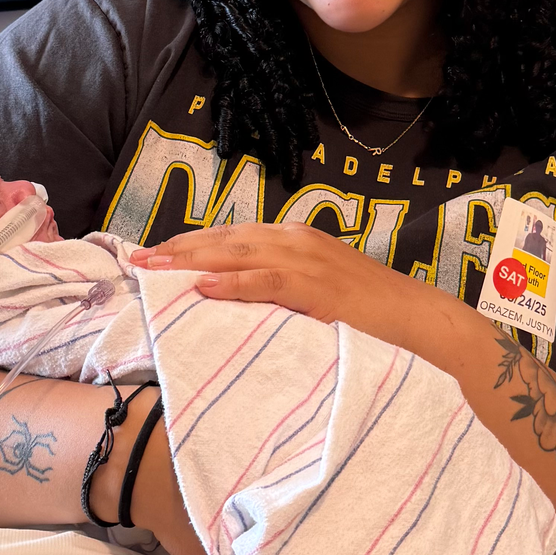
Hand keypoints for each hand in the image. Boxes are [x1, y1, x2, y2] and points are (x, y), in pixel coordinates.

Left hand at [130, 223, 414, 334]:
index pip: (231, 235)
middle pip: (226, 240)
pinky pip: (267, 282)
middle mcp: (296, 240)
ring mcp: (308, 261)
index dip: (190, 243)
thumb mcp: (316, 289)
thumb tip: (234, 296)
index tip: (154, 253)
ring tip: (155, 268)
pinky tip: (203, 288)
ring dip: (192, 260)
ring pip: (238, 254)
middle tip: (137, 259)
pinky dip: (233, 284)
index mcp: (295, 238)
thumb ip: (279, 285)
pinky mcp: (318, 288)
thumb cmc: (368, 312)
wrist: (418, 319)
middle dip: (179, 248)